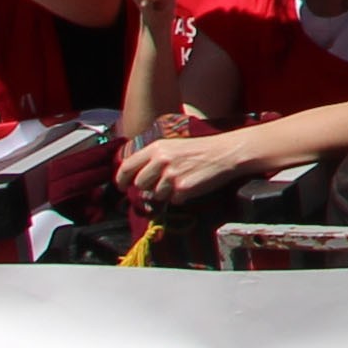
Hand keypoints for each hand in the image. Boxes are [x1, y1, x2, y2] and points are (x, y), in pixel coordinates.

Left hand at [116, 130, 258, 206]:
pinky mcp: (183, 188)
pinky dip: (181, 197)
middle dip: (148, 188)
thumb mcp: (174, 147)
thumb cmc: (201, 149)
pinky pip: (173, 200)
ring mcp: (171, 176)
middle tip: (161, 185)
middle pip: (140, 184)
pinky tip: (192, 186)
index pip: (127, 166)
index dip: (121, 179)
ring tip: (182, 182)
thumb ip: (154, 159)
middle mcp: (161, 161)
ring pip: (156, 195)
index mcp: (156, 148)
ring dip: (166, 193)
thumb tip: (137, 178)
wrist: (226, 152)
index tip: (122, 186)